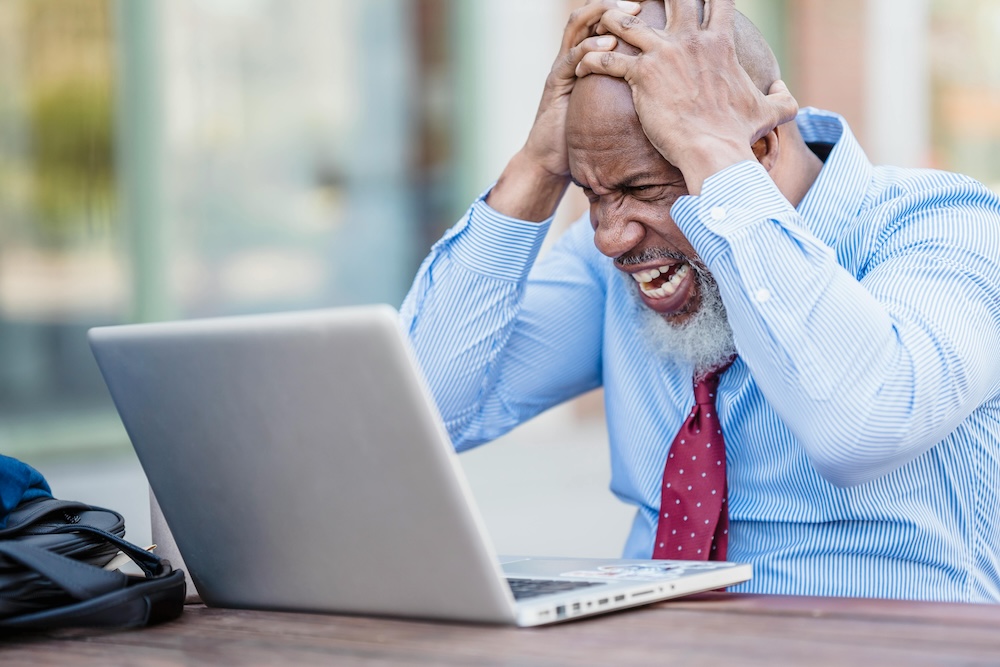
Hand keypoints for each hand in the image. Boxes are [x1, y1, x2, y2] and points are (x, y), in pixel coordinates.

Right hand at [486, 0, 640, 220]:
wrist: (550, 160)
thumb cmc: (582, 136)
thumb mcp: (610, 106)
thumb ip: (627, 91)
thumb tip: (665, 90)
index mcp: (586, 58)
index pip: (602, 21)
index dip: (622, 10)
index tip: (649, 7)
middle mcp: (572, 56)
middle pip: (589, 14)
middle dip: (614, 5)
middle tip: (639, 4)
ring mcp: (562, 68)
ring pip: (577, 27)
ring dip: (602, 17)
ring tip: (627, 14)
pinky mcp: (555, 84)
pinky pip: (571, 58)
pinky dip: (589, 48)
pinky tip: (608, 46)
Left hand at [575, 0, 798, 193]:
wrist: (714, 152)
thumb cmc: (739, 134)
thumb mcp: (771, 112)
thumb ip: (782, 98)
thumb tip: (786, 92)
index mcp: (719, 42)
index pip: (715, 0)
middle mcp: (690, 40)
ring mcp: (663, 54)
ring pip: (625, 21)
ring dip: (610, 20)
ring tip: (599, 24)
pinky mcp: (640, 75)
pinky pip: (605, 59)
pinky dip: (590, 60)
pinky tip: (580, 66)